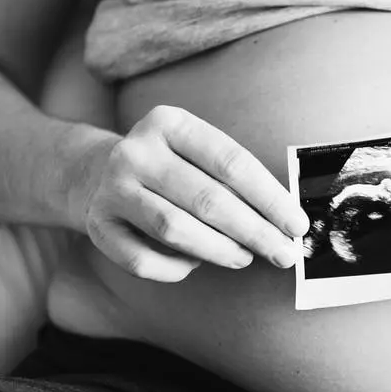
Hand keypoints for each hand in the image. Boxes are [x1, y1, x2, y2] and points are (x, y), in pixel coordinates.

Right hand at [70, 105, 309, 281]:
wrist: (93, 172)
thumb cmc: (169, 166)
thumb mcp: (197, 152)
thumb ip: (235, 178)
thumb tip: (284, 220)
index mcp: (169, 123)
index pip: (231, 162)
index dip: (270, 197)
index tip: (296, 225)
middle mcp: (136, 151)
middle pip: (208, 199)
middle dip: (254, 231)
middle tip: (283, 252)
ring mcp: (112, 188)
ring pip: (175, 229)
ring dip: (219, 250)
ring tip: (245, 257)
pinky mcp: (97, 225)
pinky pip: (143, 260)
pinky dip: (176, 268)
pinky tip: (195, 263)